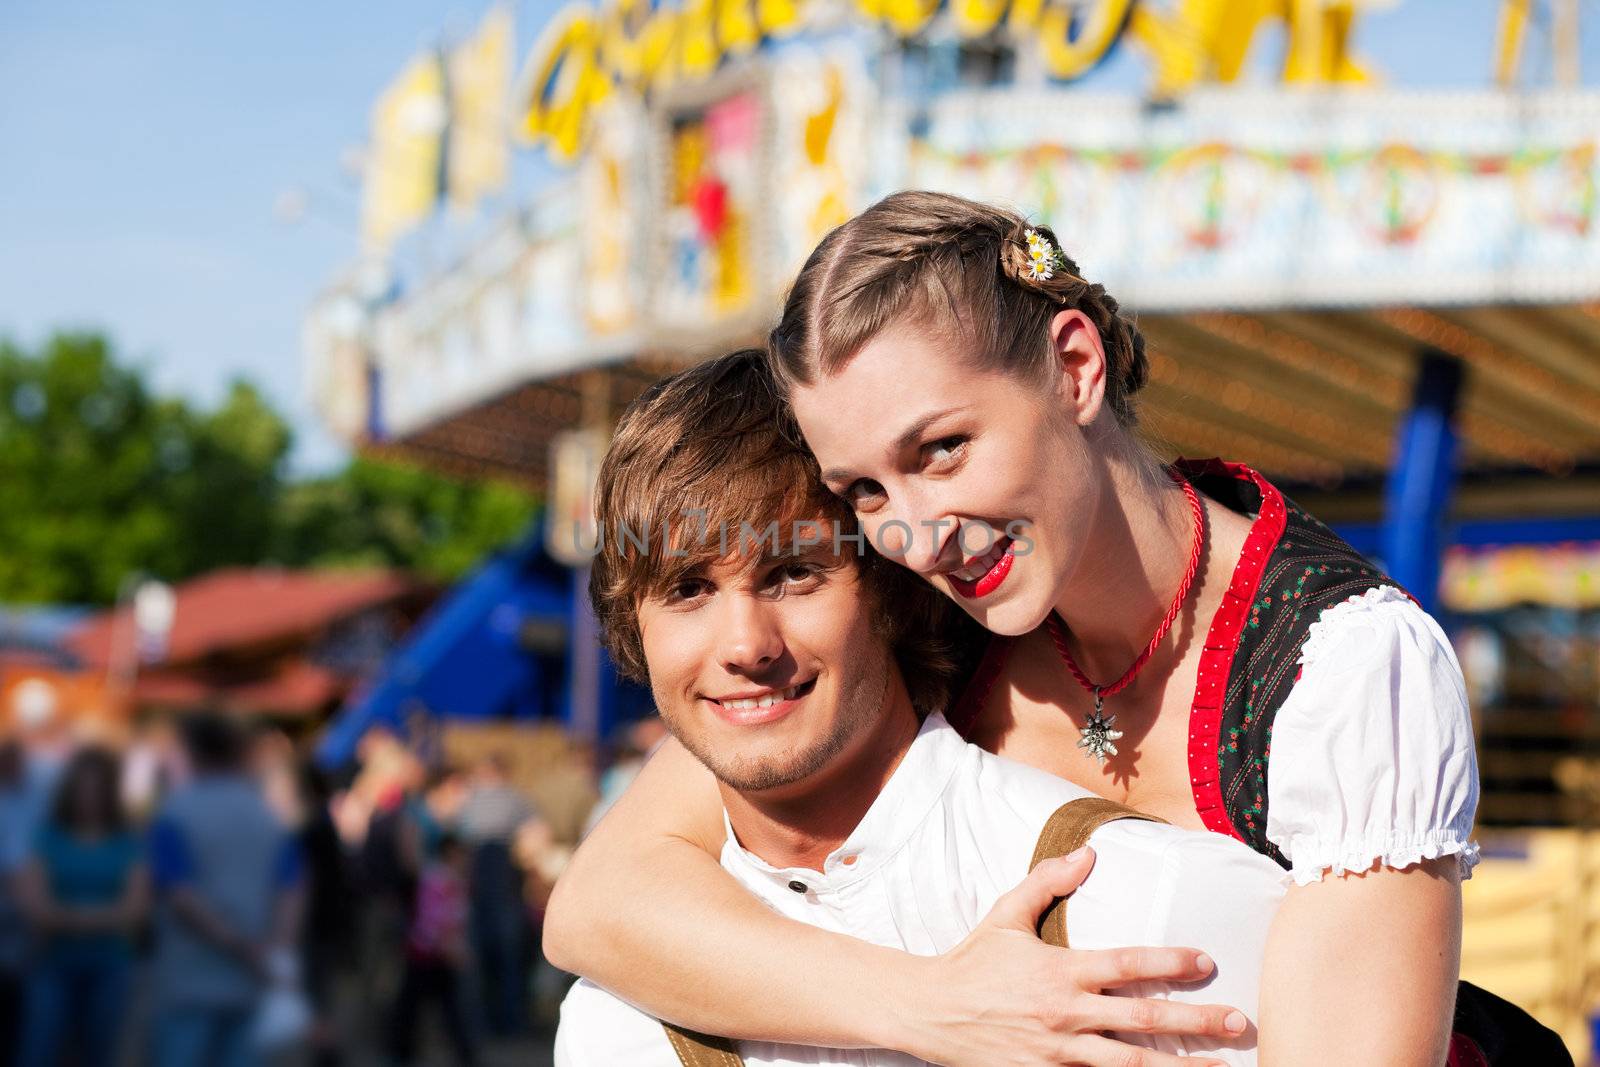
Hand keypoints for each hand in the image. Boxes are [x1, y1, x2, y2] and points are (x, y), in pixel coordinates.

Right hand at [898, 849, 1247, 1066]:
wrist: (929, 1012)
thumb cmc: (972, 961)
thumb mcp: (1005, 914)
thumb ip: (1047, 882)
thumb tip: (1087, 854)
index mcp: (1060, 970)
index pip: (1127, 963)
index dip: (1170, 961)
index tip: (1207, 961)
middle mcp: (1065, 1014)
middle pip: (1143, 1020)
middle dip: (1196, 1022)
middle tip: (1239, 1022)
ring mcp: (1058, 1053)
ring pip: (1130, 1065)